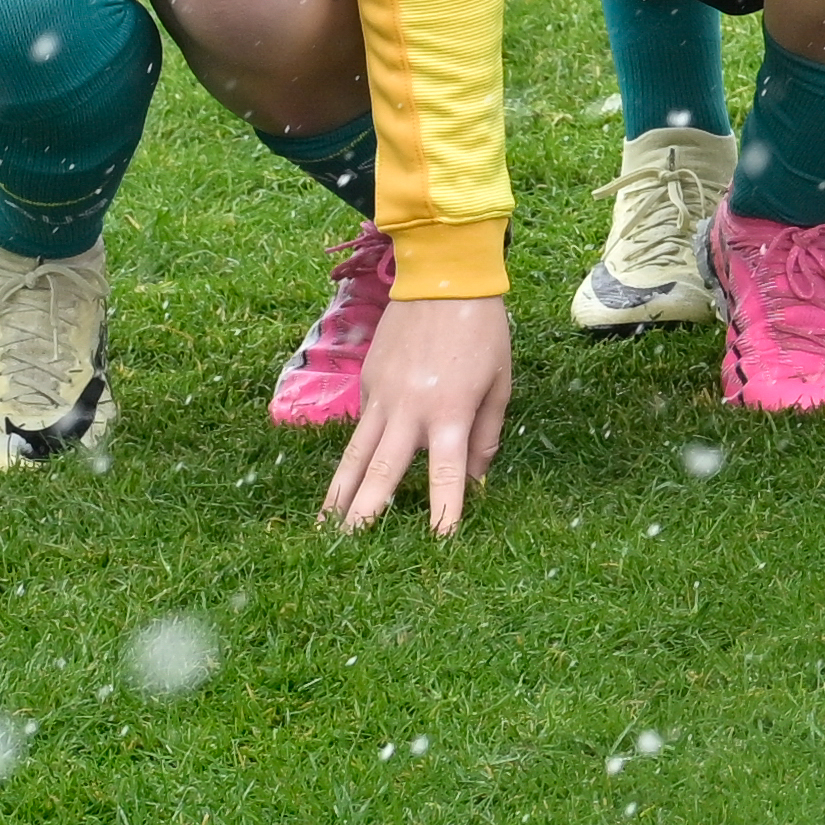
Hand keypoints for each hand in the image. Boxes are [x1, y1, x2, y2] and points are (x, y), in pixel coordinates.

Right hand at [321, 287, 514, 533]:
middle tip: (347, 549)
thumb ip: (487, 434)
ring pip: (353, 454)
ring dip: (338, 493)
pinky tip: (345, 478)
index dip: (444, 511)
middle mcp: (409, 410)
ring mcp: (381, 396)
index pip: (446, 474)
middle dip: (363, 514)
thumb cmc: (483, 331)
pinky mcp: (367, 383)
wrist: (443, 276)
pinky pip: (360, 426)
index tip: (438, 544)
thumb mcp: (499, 383)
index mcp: (449, 412)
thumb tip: (477, 479)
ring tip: (324, 527)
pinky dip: (351, 455)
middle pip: (380, 472)